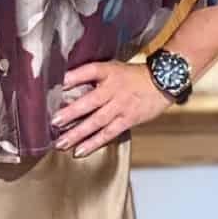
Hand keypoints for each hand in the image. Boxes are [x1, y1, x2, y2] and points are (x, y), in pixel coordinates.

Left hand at [50, 59, 174, 155]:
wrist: (163, 81)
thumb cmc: (133, 75)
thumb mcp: (113, 67)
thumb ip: (92, 75)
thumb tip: (65, 83)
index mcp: (109, 71)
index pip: (89, 71)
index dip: (72, 77)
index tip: (56, 84)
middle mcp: (114, 89)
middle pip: (90, 101)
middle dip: (71, 112)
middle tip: (54, 121)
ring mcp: (121, 106)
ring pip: (97, 121)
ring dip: (78, 133)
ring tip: (61, 142)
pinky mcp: (128, 120)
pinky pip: (108, 133)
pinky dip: (93, 143)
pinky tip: (79, 151)